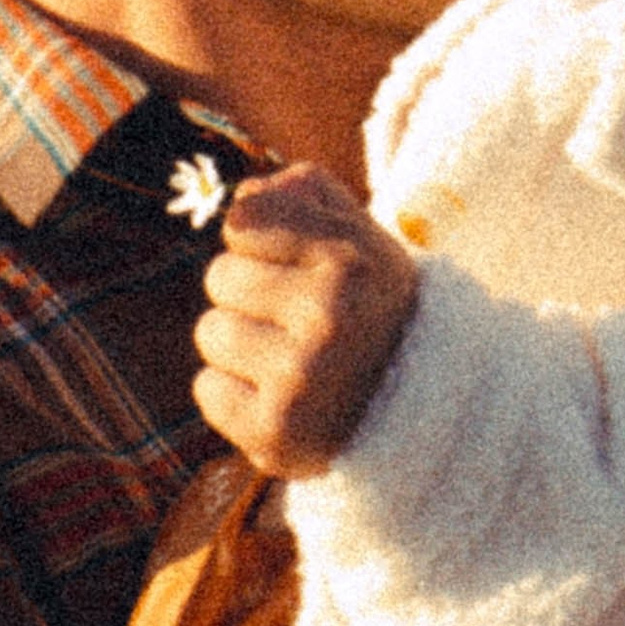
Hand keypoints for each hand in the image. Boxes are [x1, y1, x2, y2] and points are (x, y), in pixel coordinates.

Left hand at [193, 166, 420, 477]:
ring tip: (288, 357)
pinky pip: (207, 389)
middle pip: (220, 275)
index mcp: (349, 261)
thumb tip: (240, 198)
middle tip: (296, 318)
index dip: (262, 240)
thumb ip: (302, 194)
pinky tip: (278, 396)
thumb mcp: (360, 235)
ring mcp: (299, 378)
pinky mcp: (273, 431)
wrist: (417, 406)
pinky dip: (234, 394)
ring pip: (210, 331)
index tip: (297, 263)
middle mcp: (328, 316)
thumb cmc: (369, 305)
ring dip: (239, 345)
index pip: (243, 219)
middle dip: (249, 293)